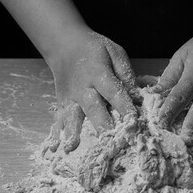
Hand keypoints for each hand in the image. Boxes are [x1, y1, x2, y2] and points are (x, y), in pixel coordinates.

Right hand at [46, 31, 136, 153]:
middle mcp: (83, 88)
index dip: (124, 106)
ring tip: (73, 147)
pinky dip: (57, 133)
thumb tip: (136, 95)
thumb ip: (125, 72)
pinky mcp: (62, 103)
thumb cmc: (94, 49)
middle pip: (94, 109)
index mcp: (98, 73)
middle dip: (103, 126)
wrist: (65, 45)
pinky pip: (59, 119)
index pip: (114, 92)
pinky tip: (56, 147)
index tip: (134, 121)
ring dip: (75, 133)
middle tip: (112, 142)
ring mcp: (70, 97)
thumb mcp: (114, 52)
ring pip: (73, 117)